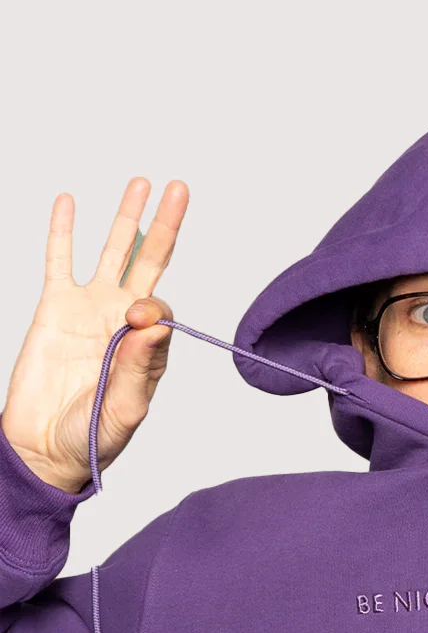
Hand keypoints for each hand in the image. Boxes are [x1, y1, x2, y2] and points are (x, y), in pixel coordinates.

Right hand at [0, 177, 187, 493]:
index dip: (151, 306)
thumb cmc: (92, 438)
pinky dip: (63, 232)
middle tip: (179, 188)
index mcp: (148, 344)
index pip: (161, 306)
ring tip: (140, 184)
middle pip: (150, 261)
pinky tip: (70, 203)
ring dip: (125, 218)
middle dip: (164, 225)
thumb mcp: (125, 409)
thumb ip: (140, 368)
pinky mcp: (54, 307)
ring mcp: (90, 309)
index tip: (132, 321)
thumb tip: (156, 324)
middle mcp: (124, 319)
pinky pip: (59, 261)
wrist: (43, 449)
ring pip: (112, 253)